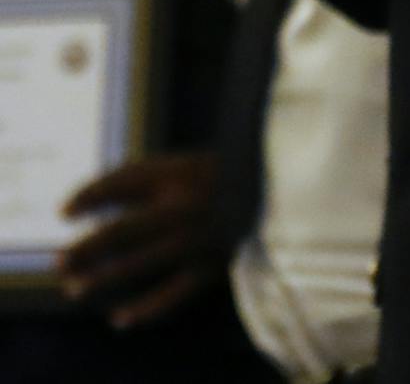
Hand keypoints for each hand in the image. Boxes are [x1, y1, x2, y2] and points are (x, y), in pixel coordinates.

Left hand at [58, 151, 222, 328]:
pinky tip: (120, 319)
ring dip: (104, 279)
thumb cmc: (214, 178)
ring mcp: (198, 238)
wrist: (274, 192)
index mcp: (180, 173)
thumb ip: (136, 181)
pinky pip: (174, 294)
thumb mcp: (180, 167)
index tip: (64, 213)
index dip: (89, 196)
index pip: (123, 182)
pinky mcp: (212, 266)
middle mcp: (186, 205)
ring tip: (74, 289)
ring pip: (141, 264)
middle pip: (124, 230)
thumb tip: (80, 204)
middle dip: (87, 248)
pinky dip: (146, 310)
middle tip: (59, 262)